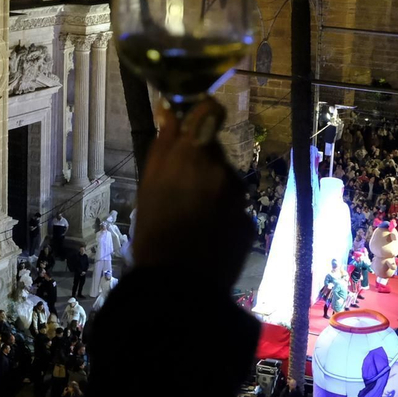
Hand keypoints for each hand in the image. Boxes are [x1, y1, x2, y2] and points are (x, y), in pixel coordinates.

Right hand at [131, 98, 251, 287]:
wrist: (179, 286)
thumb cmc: (154, 232)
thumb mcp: (149, 184)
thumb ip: (163, 144)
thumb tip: (169, 110)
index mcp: (194, 155)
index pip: (208, 111)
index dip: (203, 113)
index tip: (192, 124)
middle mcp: (222, 169)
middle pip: (213, 153)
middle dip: (200, 163)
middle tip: (179, 190)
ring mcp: (240, 197)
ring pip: (225, 182)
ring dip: (212, 191)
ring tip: (190, 219)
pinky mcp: (248, 221)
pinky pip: (234, 209)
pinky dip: (222, 216)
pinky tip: (205, 235)